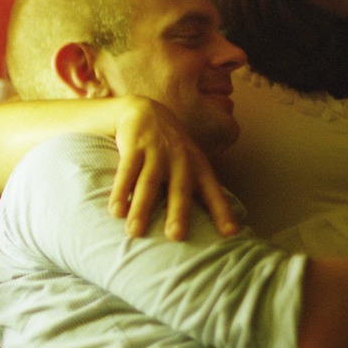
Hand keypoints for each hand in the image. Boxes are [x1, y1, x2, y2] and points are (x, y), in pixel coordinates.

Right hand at [107, 97, 238, 240]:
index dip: (222, 212)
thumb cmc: (173, 150)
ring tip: (135, 232)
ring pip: (149, 183)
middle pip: (180, 188)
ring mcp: (157, 152)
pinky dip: (120, 191)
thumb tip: (222, 228)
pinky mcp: (134, 146)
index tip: (231, 234)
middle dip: (178, 212)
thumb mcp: (192, 164)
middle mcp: (180, 159)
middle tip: (176, 236)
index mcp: (198, 167)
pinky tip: (115, 210)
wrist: (146, 111)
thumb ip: (202, 191)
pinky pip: (127, 171)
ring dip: (141, 208)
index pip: (213, 191)